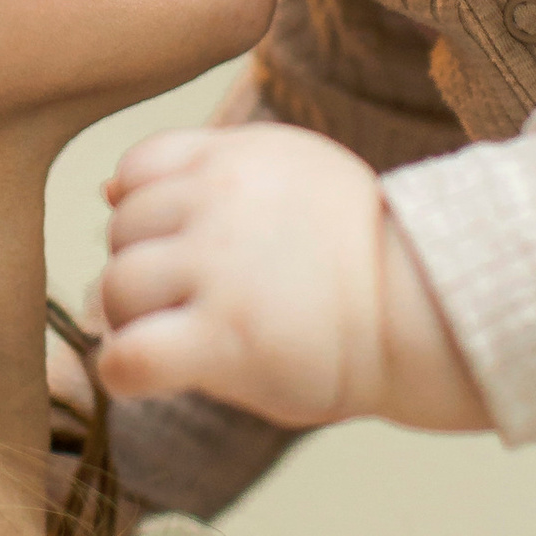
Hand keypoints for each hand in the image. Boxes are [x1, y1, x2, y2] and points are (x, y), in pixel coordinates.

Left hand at [98, 125, 487, 431]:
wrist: (430, 310)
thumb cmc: (360, 256)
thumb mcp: (293, 176)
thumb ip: (207, 172)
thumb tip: (105, 192)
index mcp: (237, 158)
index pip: (136, 170)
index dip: (147, 216)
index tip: (188, 249)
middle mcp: (220, 202)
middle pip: (122, 232)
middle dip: (146, 271)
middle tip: (194, 305)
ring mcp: (218, 269)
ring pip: (117, 289)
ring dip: (135, 321)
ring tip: (185, 338)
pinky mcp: (223, 338)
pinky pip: (127, 355)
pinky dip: (127, 372)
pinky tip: (156, 377)